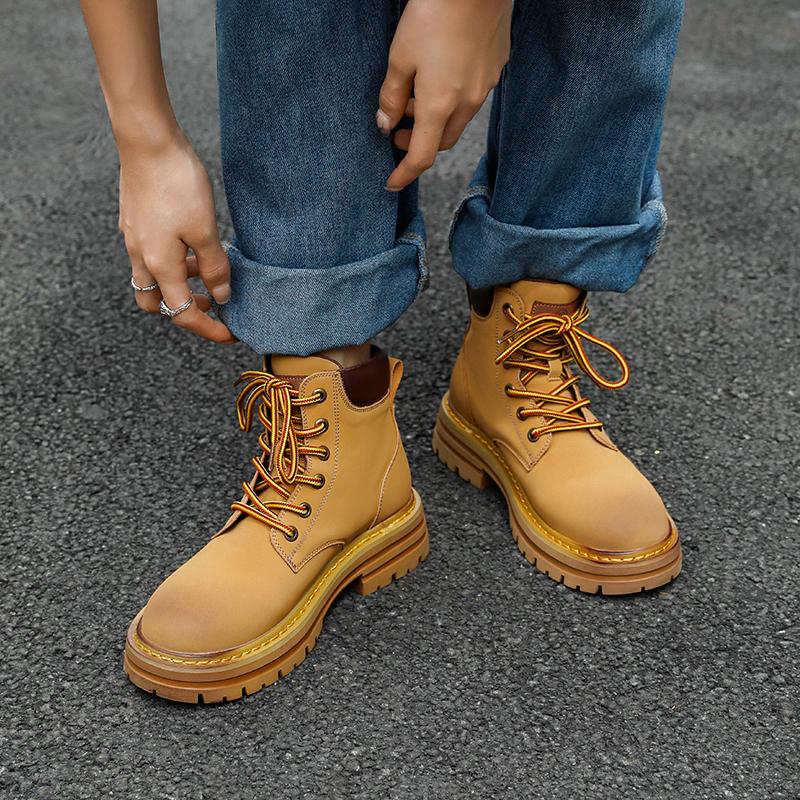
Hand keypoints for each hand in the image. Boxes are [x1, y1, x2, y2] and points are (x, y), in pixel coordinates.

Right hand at [118, 135, 234, 342]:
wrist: (148, 141)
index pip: (181, 314)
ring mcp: (135, 239)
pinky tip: (193, 246)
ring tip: (208, 270)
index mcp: (159, 266)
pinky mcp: (135, 223)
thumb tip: (221, 297)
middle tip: (211, 304)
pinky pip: (152, 256)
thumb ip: (214, 268)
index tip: (230, 334)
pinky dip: (173, 263)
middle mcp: (141, 257)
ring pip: (154, 279)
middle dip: (183, 311)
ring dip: (180, 284)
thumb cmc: (178, 184)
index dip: (207, 329)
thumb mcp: (206, 231)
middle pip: (157, 303)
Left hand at [377, 0, 511, 190]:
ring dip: (435, 119)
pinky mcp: (496, 68)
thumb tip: (385, 124)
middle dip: (419, 142)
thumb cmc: (435, 12)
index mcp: (440, 105)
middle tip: (398, 130)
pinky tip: (440, 75)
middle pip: (441, 141)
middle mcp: (467, 103)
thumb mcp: (399, 55)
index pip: (422, 156)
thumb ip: (391, 96)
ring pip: (458, 120)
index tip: (391, 183)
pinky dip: (453, 99)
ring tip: (416, 96)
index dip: (404, 174)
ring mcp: (486, 86)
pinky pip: (473, 96)